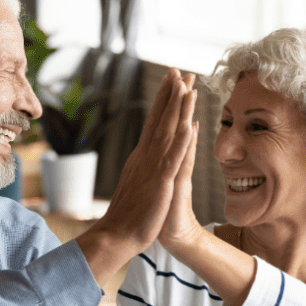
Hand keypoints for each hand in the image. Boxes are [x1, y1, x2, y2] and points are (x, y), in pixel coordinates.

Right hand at [76, 68, 196, 284]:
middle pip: (160, 119)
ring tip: (187, 87)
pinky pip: (173, 158)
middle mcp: (145, 156)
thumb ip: (143, 167)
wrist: (116, 235)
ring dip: (177, 109)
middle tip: (179, 70)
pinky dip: (181, 140)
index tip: (172, 80)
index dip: (164, 100)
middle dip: (171, 94)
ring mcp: (152, 168)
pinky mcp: (160, 182)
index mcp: (142, 156)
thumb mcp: (138, 184)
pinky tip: (189, 125)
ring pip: (167, 132)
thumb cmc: (128, 214)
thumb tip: (146, 154)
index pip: (154, 122)